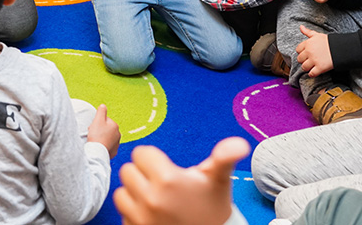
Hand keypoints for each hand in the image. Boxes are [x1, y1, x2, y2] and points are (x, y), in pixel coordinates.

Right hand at [87, 104, 120, 157]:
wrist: (97, 151)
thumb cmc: (97, 135)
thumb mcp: (98, 120)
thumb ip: (101, 111)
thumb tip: (103, 105)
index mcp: (115, 126)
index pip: (105, 120)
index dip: (97, 123)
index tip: (93, 127)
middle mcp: (118, 134)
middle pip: (106, 129)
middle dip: (100, 130)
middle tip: (93, 134)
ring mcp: (116, 144)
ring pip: (107, 137)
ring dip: (102, 138)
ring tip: (95, 140)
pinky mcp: (114, 152)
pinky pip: (108, 146)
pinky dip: (103, 145)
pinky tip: (98, 146)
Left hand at [114, 137, 249, 224]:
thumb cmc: (214, 209)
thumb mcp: (219, 181)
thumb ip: (224, 158)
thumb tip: (240, 144)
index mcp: (168, 179)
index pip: (141, 153)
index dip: (153, 158)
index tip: (166, 168)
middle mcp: (151, 198)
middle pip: (127, 170)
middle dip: (142, 173)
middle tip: (160, 183)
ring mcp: (140, 217)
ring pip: (121, 192)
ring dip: (133, 193)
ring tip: (154, 198)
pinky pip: (123, 213)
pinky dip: (132, 212)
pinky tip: (150, 213)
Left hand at [295, 25, 333, 75]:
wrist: (341, 48)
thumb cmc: (330, 42)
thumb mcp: (318, 35)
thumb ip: (308, 32)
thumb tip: (301, 27)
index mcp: (308, 43)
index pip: (298, 50)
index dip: (302, 52)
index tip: (306, 53)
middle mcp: (309, 52)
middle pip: (299, 59)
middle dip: (303, 60)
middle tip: (309, 60)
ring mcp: (314, 60)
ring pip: (304, 67)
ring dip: (307, 68)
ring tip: (312, 66)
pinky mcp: (320, 68)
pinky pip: (311, 74)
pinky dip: (312, 74)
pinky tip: (315, 71)